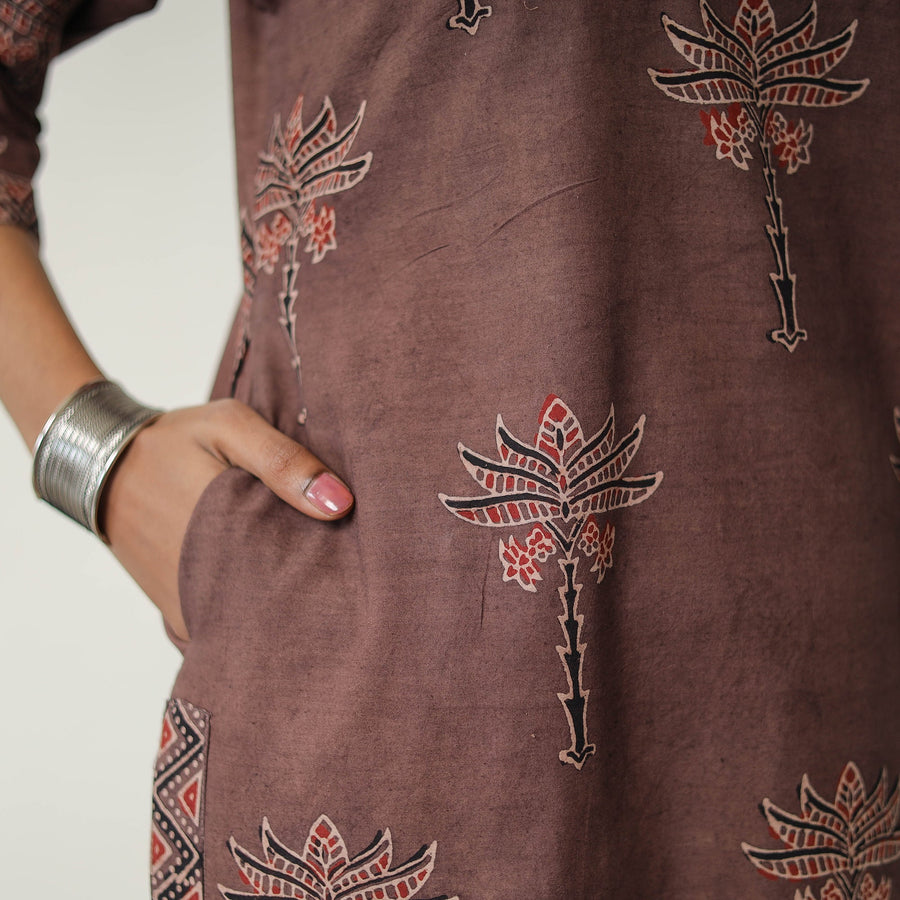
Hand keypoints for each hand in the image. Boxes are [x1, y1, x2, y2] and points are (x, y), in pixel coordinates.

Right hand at [99, 398, 353, 640]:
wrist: (100, 464)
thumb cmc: (173, 440)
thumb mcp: (228, 427)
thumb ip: (283, 460)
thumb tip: (340, 503)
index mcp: (226, 532)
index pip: (300, 573)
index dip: (335, 572)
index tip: (365, 567)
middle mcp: (207, 580)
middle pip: (281, 605)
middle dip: (316, 594)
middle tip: (350, 581)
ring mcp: (190, 602)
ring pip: (254, 622)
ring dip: (284, 608)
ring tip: (320, 590)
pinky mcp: (178, 611)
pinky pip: (225, 625)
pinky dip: (251, 616)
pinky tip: (278, 595)